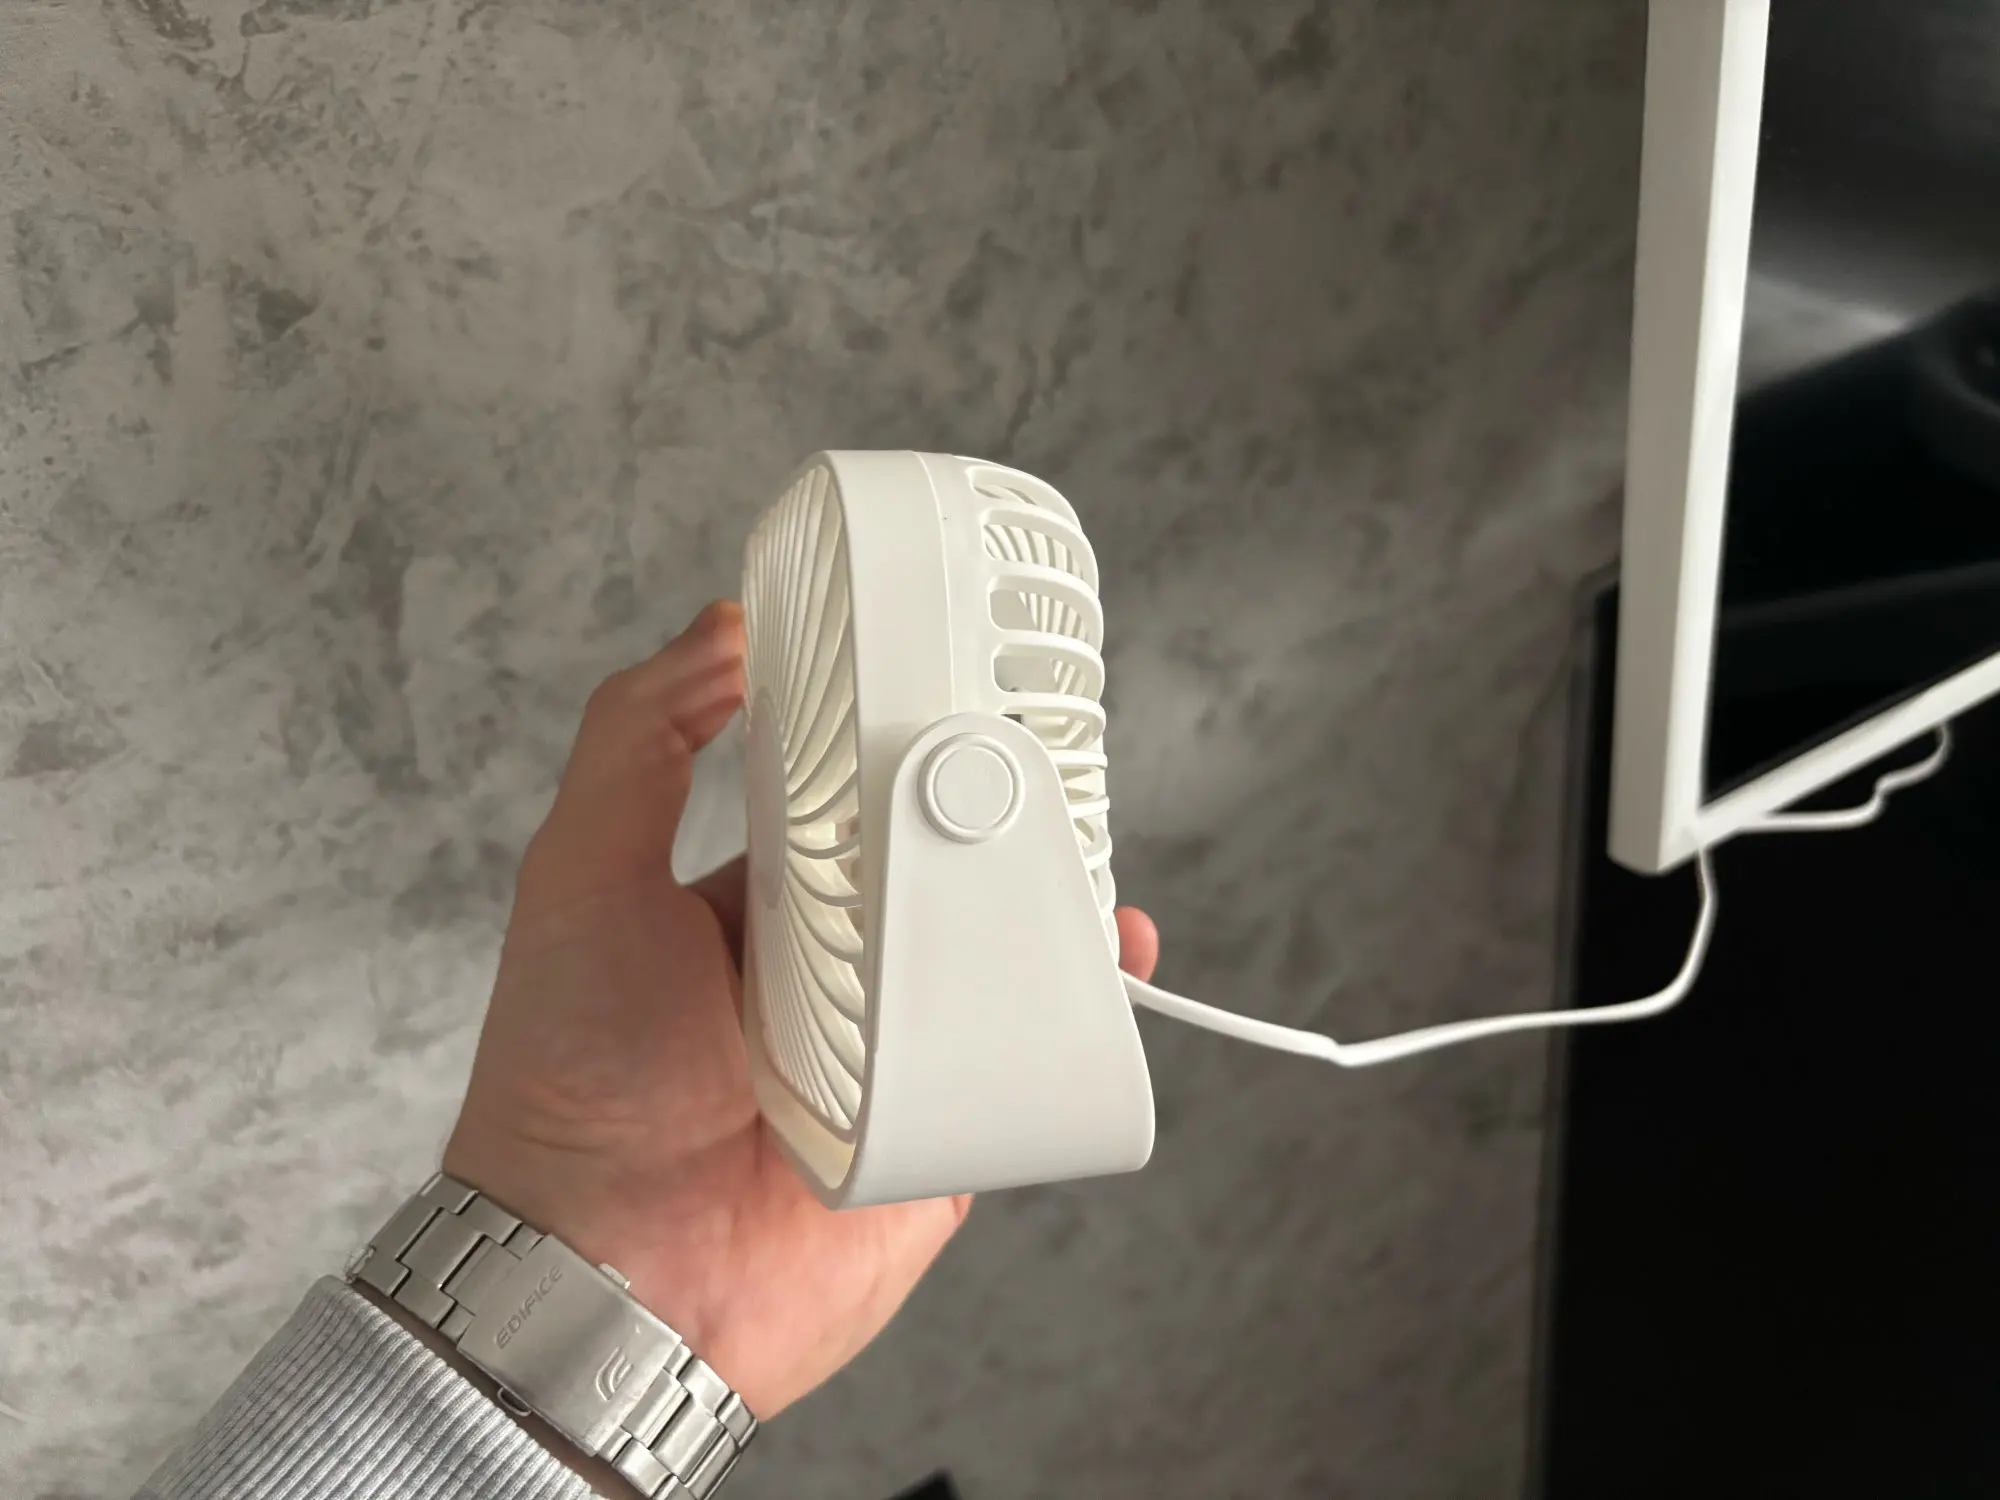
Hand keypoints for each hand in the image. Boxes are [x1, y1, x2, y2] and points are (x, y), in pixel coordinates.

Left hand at [442, 601, 1160, 1418]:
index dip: (902, 750)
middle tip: (1046, 772)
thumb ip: (638, 743)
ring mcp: (895, 1054)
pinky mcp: (944, 1131)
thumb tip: (717, 628)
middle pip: (942, 875)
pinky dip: (1077, 1016)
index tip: (956, 691)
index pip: (854, 806)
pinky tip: (1107, 963)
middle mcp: (836, 974)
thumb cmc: (571, 1079)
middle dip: (997, 824)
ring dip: (1052, 910)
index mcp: (760, 907)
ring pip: (998, 960)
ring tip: (1086, 861)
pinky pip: (1028, 1064)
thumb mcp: (579, 874)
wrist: (606, 1276)